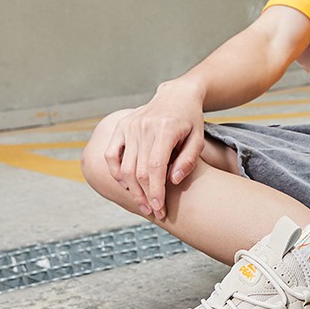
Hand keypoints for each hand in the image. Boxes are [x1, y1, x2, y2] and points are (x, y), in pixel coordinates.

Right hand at [104, 80, 205, 218]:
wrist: (177, 95)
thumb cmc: (191, 120)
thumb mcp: (198, 139)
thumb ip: (188, 160)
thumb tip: (173, 181)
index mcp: (165, 129)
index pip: (155, 167)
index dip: (156, 191)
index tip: (160, 209)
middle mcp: (143, 126)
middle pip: (138, 170)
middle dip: (146, 195)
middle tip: (155, 212)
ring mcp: (129, 126)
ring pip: (124, 167)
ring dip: (132, 190)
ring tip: (144, 205)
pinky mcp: (121, 126)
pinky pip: (111, 155)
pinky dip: (116, 173)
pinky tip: (127, 187)